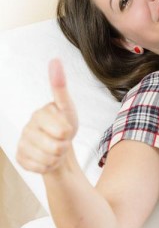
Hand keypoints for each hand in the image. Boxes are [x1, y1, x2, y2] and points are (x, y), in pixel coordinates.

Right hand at [16, 59, 78, 173]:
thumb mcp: (67, 108)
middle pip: (56, 147)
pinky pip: (40, 168)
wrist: (59, 146)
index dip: (68, 133)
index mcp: (40, 114)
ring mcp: (22, 143)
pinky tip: (47, 158)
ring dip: (57, 157)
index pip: (62, 130)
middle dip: (64, 146)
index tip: (66, 129)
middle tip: (62, 140)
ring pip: (48, 158)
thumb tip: (54, 59)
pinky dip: (48, 166)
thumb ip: (60, 87)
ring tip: (56, 149)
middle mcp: (28, 127)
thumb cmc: (65, 124)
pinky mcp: (20, 158)